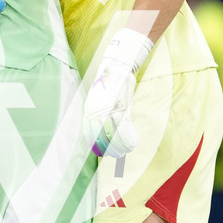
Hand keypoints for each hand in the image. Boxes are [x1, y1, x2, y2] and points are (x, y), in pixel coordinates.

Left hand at [84, 28, 153, 157]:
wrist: (117, 67)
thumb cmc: (110, 83)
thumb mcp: (100, 98)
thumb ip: (100, 112)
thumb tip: (104, 125)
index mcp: (89, 109)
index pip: (89, 134)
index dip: (96, 145)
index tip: (101, 152)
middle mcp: (96, 112)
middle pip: (101, 138)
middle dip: (110, 149)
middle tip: (116, 156)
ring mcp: (108, 110)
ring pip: (114, 136)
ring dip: (121, 146)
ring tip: (125, 152)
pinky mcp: (121, 108)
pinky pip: (125, 129)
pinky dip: (129, 138)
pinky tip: (133, 145)